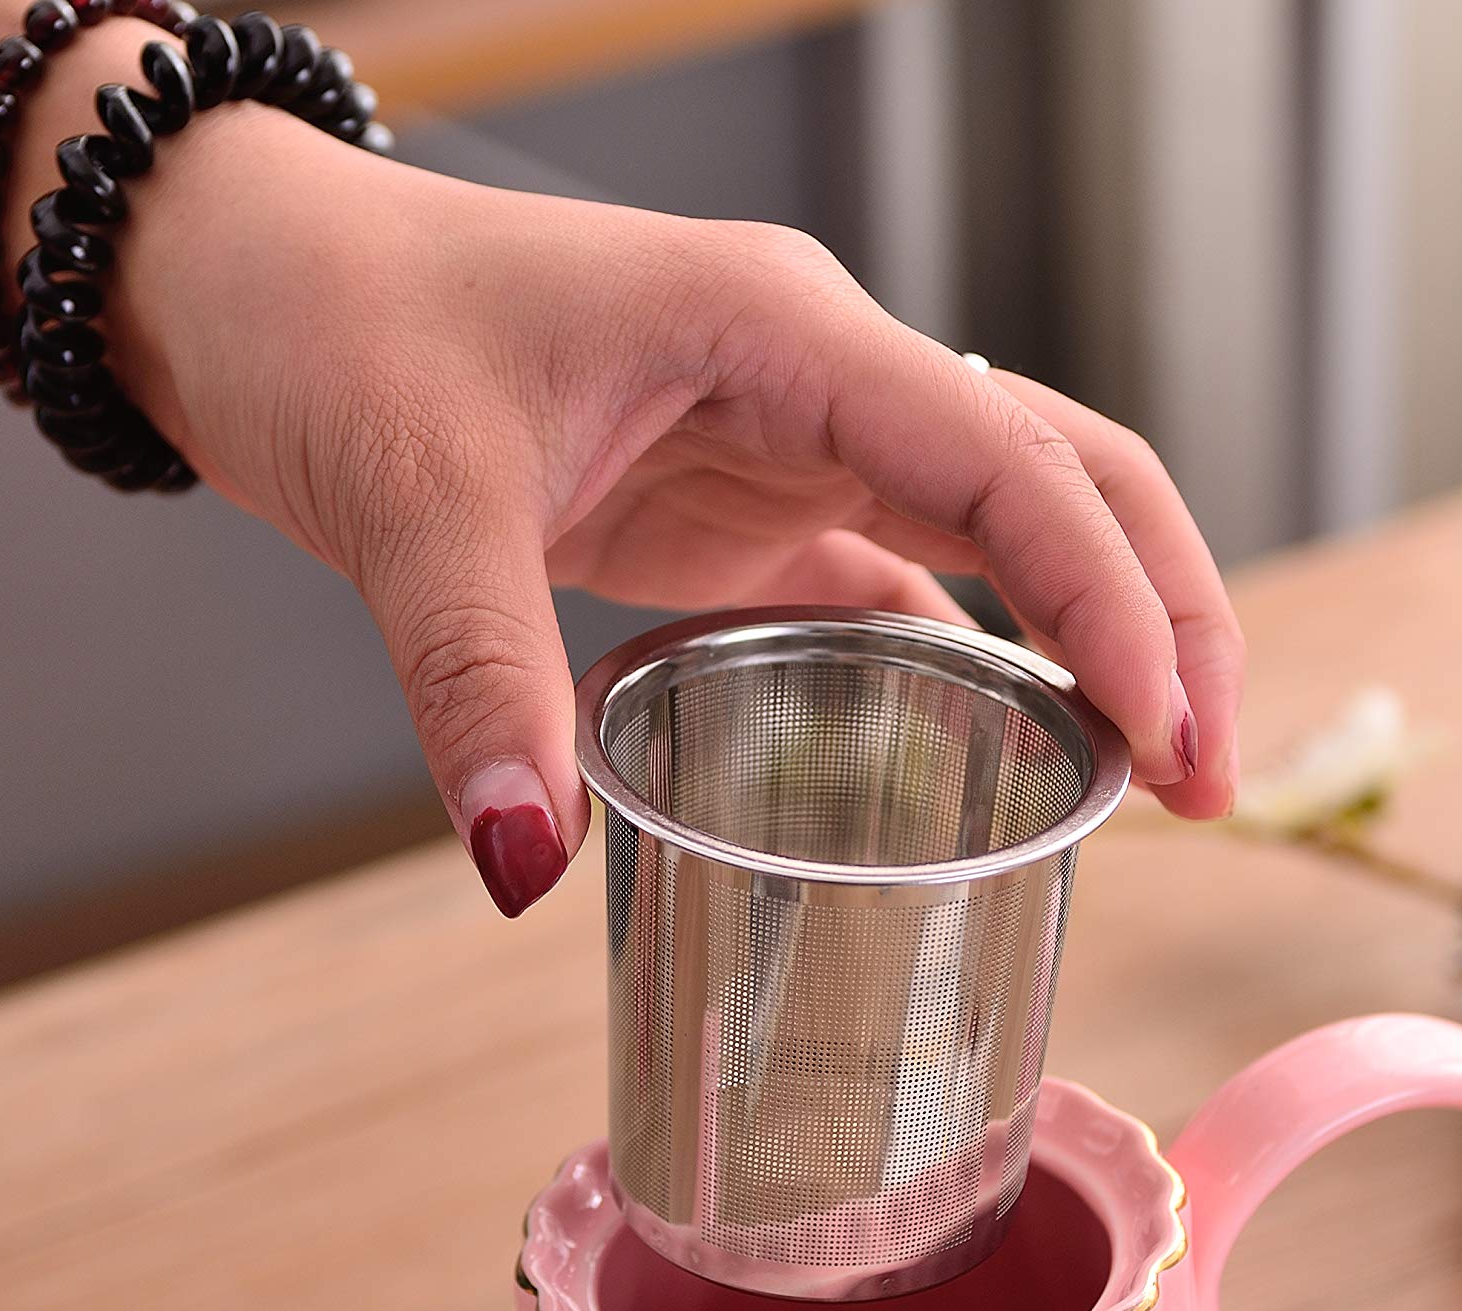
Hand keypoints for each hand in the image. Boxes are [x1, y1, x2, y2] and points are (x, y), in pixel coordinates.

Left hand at [107, 106, 1245, 914]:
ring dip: (1096, 641)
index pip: (1004, 460)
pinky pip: (898, 586)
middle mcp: (816, 375)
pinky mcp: (743, 509)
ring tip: (1159, 785)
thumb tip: (530, 871)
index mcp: (778, 330)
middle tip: (1211, 778)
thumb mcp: (409, 503)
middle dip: (1164, 613)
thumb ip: (480, 685)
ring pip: (1005, 529)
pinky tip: (1003, 768)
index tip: (1165, 738)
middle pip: (1064, 475)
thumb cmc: (333, 330)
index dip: (1107, 598)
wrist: (250, 289)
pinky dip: (973, 669)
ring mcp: (788, 440)